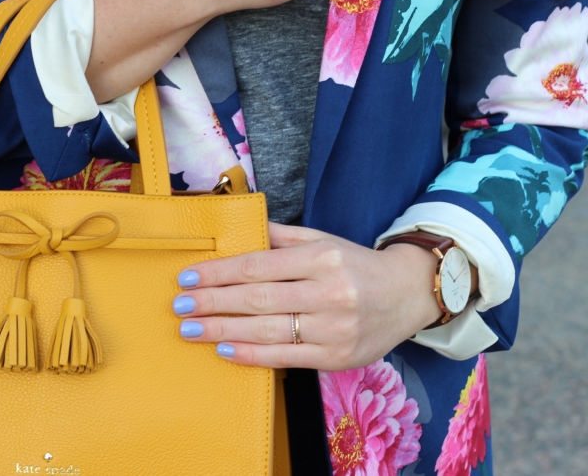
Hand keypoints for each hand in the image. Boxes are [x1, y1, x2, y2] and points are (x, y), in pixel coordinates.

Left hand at [170, 223, 441, 370]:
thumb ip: (281, 237)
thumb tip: (239, 229)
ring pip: (266, 331)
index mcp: (322, 258)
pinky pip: (285, 358)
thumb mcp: (323, 240)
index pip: (259, 266)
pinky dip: (251, 355)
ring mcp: (334, 328)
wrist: (408, 294)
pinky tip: (224, 349)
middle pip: (257, 299)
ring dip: (221, 330)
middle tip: (179, 305)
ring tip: (190, 328)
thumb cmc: (357, 265)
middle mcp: (329, 292)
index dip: (220, 273)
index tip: (189, 277)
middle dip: (212, 302)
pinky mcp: (337, 357)